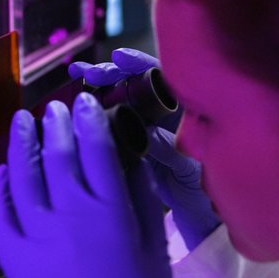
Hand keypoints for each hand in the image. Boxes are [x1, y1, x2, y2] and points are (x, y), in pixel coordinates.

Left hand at [0, 94, 176, 277]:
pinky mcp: (15, 263)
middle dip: (55, 123)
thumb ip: (141, 200)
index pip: (96, 149)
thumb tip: (132, 161)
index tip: (84, 102)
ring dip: (22, 144)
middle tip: (53, 107)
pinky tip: (3, 174)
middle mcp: (70, 218)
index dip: (89, 119)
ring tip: (23, 123)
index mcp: (111, 213)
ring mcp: (37, 239)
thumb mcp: (154, 251)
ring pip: (23, 177)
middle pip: (58, 155)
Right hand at [70, 48, 219, 249]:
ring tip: (78, 76)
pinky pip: (110, 125)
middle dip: (112, 73)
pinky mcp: (129, 145)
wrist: (197, 219)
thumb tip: (146, 136)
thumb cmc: (202, 192)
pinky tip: (76, 111)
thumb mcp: (186, 171)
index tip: (120, 58)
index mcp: (182, 113)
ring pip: (119, 101)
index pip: (160, 77)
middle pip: (135, 84)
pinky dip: (93, 115)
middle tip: (90, 72)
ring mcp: (144, 129)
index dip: (140, 64)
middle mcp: (162, 116)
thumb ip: (168, 151)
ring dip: (99, 88)